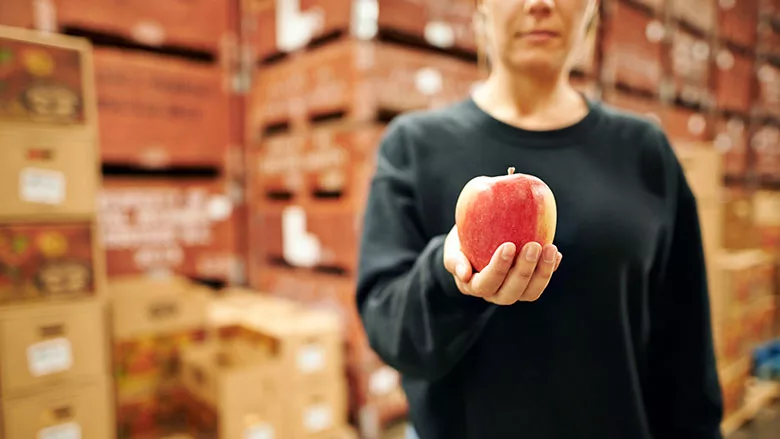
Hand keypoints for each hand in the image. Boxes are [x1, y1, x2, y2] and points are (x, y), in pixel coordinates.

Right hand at [443, 225, 561, 304]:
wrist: (475, 244)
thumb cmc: (462, 244)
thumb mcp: (452, 249)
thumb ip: (454, 260)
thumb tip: (464, 273)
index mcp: (473, 286)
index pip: (486, 283)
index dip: (499, 268)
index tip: (509, 245)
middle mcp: (494, 294)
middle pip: (511, 292)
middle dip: (524, 271)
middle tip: (533, 246)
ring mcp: (513, 291)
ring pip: (530, 292)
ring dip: (543, 273)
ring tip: (550, 249)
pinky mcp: (528, 285)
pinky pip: (541, 282)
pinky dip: (550, 269)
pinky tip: (556, 254)